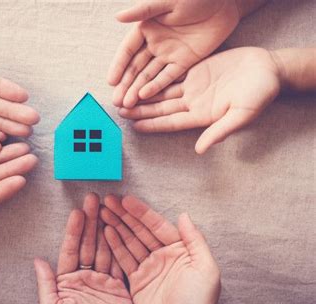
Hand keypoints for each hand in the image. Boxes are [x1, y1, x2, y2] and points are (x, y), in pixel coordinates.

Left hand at [34, 193, 134, 303]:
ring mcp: (103, 284)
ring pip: (105, 250)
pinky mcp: (120, 290)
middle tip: (94, 199)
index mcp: (67, 283)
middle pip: (89, 245)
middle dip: (91, 222)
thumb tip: (37, 260)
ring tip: (107, 207)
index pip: (71, 250)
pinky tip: (119, 230)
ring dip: (106, 228)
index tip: (77, 211)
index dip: (74, 230)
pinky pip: (119, 264)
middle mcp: (85, 280)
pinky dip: (120, 248)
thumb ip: (47, 285)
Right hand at [101, 195, 220, 303]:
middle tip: (108, 200)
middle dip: (124, 215)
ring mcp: (149, 268)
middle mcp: (163, 257)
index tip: (126, 200)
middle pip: (140, 230)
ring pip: (129, 242)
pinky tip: (106, 232)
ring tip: (102, 212)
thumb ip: (195, 240)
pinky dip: (114, 245)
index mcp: (180, 251)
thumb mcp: (206, 269)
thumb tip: (184, 215)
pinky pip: (123, 259)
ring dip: (116, 226)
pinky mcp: (136, 282)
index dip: (141, 212)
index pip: (157, 225)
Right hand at [108, 0, 240, 107]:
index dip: (119, 66)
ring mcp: (169, 54)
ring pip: (149, 75)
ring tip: (127, 105)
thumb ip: (143, 11)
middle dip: (126, 85)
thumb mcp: (166, 1)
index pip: (128, 51)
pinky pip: (168, 77)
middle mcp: (155, 43)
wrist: (223, 1)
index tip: (110, 82)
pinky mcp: (185, 62)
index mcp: (146, 28)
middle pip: (136, 67)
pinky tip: (145, 97)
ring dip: (137, 90)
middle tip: (116, 101)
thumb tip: (118, 17)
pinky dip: (156, 86)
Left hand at [119, 47, 280, 153]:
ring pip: (162, 92)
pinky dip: (155, 78)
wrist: (269, 68)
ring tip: (124, 97)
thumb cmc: (260, 94)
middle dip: (141, 111)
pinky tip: (140, 79)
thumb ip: (220, 131)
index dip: (153, 124)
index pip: (171, 122)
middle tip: (120, 111)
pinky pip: (171, 75)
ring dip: (144, 95)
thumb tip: (201, 149)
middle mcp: (194, 103)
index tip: (134, 128)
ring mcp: (194, 87)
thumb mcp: (242, 114)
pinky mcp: (196, 71)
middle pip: (162, 108)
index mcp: (202, 116)